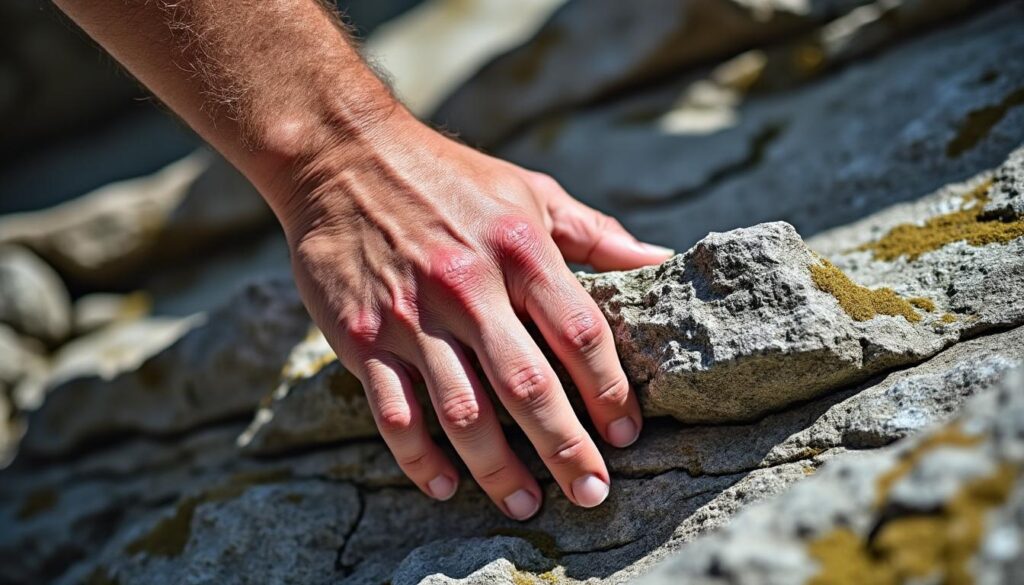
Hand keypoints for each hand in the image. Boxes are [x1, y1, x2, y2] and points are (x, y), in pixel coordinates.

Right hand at [277, 112, 671, 519]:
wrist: (341, 155)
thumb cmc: (450, 177)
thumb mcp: (530, 191)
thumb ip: (595, 234)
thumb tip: (661, 260)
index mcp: (520, 248)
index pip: (580, 333)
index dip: (610, 391)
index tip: (627, 436)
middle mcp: (467, 285)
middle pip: (529, 385)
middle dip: (566, 448)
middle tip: (592, 494)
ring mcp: (411, 316)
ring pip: (463, 411)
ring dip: (497, 469)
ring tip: (524, 504)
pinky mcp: (360, 337)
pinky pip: (394, 413)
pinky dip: (419, 458)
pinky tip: (445, 485)